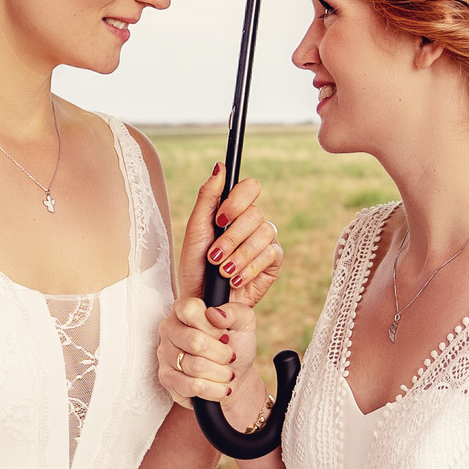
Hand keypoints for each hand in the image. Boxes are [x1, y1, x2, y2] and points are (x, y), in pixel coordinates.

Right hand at [155, 290, 263, 416]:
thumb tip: (214, 314)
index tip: (225, 336)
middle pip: (195, 342)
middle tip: (230, 357)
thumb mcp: (244, 322)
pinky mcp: (167, 378)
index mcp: (184, 309)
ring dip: (220, 373)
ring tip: (227, 372)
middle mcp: (169, 328)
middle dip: (222, 354)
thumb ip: (234, 311)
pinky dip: (214, 389)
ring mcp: (165, 354)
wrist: (234, 374)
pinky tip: (221, 387)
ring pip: (195, 366)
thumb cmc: (236, 344)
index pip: (190, 310)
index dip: (213, 327)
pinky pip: (192, 386)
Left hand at [179, 163, 281, 307]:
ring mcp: (264, 242)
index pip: (249, 188)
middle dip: (231, 238)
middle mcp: (251, 223)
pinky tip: (236, 279)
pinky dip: (250, 268)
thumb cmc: (196, 267)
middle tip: (215, 255)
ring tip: (224, 271)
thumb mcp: (195, 230)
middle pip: (256, 213)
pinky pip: (271, 254)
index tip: (220, 219)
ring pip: (265, 234)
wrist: (202, 302)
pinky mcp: (273, 262)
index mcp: (233, 211)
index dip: (237, 201)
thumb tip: (220, 166)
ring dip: (239, 255)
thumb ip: (208, 197)